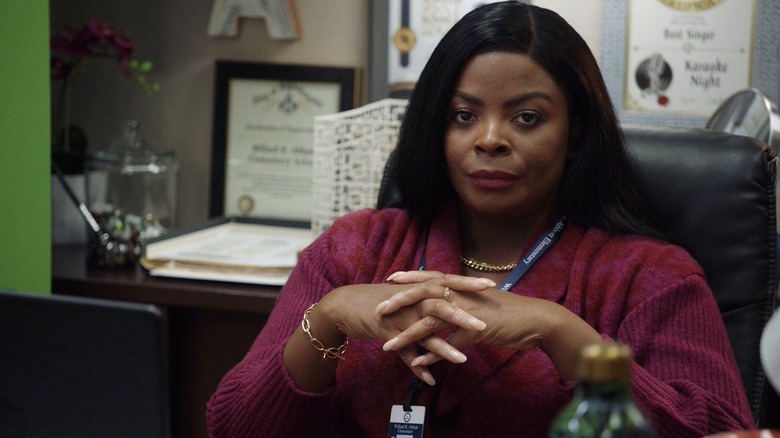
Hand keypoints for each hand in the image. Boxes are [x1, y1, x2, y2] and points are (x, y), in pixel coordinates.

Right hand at [320, 274, 492, 384]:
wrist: (345, 305)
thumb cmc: (379, 299)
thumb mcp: (405, 293)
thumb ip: (426, 294)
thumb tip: (449, 294)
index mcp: (418, 288)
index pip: (447, 281)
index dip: (468, 283)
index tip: (490, 285)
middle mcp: (411, 300)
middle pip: (440, 305)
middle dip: (463, 315)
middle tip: (484, 325)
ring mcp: (399, 316)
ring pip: (424, 332)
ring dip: (443, 347)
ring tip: (462, 359)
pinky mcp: (387, 332)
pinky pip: (404, 352)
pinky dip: (416, 367)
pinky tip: (429, 380)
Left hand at [378, 270, 601, 381]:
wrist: (536, 320)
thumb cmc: (510, 313)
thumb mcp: (482, 305)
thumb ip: (463, 306)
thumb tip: (450, 309)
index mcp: (463, 287)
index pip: (432, 277)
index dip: (411, 277)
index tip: (391, 278)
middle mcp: (462, 295)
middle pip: (424, 294)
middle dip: (399, 301)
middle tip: (377, 310)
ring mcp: (468, 312)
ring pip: (430, 321)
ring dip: (407, 334)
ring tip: (388, 345)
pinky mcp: (476, 331)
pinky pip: (449, 344)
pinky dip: (433, 354)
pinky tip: (418, 364)